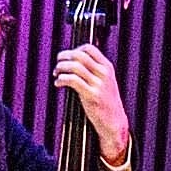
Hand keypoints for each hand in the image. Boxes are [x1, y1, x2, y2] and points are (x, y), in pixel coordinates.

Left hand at [51, 41, 131, 168]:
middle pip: (79, 55)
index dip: (74, 50)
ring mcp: (98, 84)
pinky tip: (58, 83)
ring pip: (74, 67)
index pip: (88, 48)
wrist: (114, 122)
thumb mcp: (105, 81)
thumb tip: (75, 60)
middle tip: (58, 64)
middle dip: (64, 57)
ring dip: (61, 68)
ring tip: (56, 74)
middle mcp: (104, 73)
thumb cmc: (106, 102)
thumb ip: (94, 70)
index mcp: (107, 67)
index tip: (66, 57)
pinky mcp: (92, 96)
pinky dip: (62, 79)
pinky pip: (73, 81)